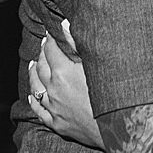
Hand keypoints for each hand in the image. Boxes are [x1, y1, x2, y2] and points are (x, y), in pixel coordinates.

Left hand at [27, 25, 103, 149]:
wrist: (119, 127)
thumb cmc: (112, 93)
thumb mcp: (97, 63)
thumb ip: (77, 43)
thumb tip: (63, 25)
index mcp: (63, 72)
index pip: (51, 50)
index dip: (51, 39)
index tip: (51, 32)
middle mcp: (54, 90)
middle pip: (42, 67)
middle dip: (43, 53)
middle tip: (45, 45)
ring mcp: (54, 108)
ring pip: (36, 88)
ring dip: (34, 74)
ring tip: (33, 64)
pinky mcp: (58, 124)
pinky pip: (40, 111)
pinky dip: (34, 101)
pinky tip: (32, 96)